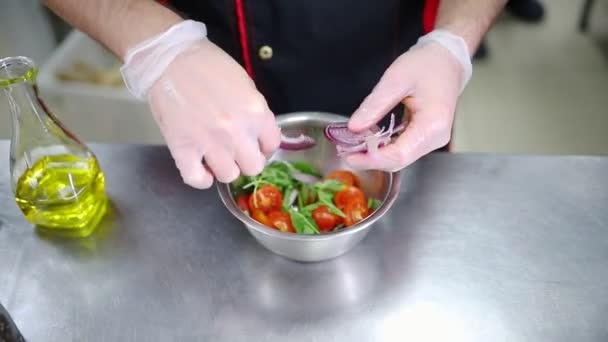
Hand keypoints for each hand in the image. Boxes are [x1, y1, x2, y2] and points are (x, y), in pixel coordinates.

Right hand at [121, 21, 280, 188]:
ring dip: (225, 168)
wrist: (169, 58)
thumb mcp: (245, 84)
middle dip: (247, 160)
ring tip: (217, 157)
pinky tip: (202, 169)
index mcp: (256, 112)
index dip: (264, 146)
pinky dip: (201, 179)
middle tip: (237, 152)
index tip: (255, 144)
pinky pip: (197, 179)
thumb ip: (255, 112)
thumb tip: (259, 135)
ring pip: (228, 176)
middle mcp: (237, 132)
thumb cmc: (208, 65)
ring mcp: (209, 142)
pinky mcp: (183, 148)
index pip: (272, 145)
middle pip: (253, 167)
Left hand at [345, 33, 469, 171]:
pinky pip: (401, 149)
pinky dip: (382, 147)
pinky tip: (366, 139)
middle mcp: (435, 138)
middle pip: (398, 161)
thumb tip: (354, 128)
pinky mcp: (424, 138)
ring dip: (374, 154)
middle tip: (344, 150)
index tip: (348, 155)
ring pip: (398, 158)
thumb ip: (375, 105)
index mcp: (432, 125)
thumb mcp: (396, 79)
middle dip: (369, 159)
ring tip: (350, 144)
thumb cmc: (426, 65)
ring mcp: (431, 140)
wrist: (446, 60)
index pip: (399, 155)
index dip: (371, 159)